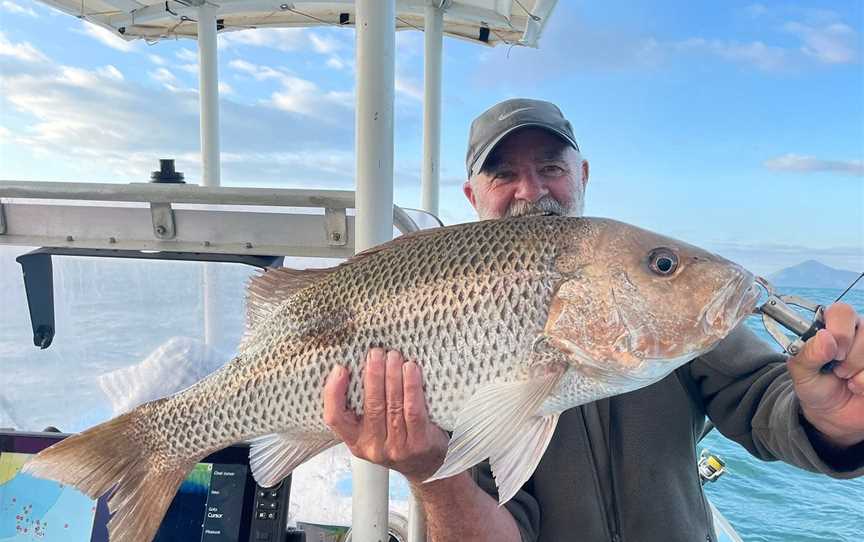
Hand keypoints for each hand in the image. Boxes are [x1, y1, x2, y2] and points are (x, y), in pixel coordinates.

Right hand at [323, 348, 449, 482]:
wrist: (425, 466)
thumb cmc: (397, 439)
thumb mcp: (372, 431)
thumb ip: (362, 408)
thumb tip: (360, 366)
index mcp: (356, 441)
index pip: (335, 418)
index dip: (334, 393)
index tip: (340, 369)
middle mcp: (373, 446)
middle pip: (370, 405)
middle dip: (373, 374)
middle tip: (376, 352)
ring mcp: (396, 447)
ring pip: (392, 405)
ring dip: (392, 375)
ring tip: (394, 356)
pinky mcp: (418, 444)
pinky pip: (412, 410)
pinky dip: (411, 387)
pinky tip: (411, 370)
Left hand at [788, 303, 863, 447]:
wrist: (831, 414)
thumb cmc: (815, 386)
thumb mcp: (801, 372)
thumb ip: (807, 354)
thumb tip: (825, 337)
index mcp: (834, 326)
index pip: (842, 311)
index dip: (839, 330)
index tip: (832, 352)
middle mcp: (858, 332)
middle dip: (849, 357)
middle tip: (837, 369)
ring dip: (857, 371)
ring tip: (846, 378)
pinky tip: (858, 387)